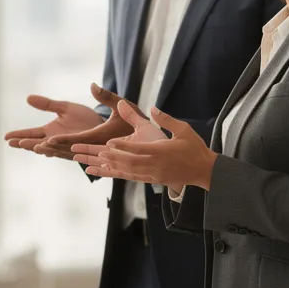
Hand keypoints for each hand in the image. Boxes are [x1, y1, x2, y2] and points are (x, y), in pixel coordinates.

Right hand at [4, 93, 102, 158]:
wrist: (106, 124)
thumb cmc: (84, 118)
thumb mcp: (64, 108)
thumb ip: (47, 104)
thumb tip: (27, 98)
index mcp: (50, 131)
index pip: (31, 134)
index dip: (19, 135)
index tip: (6, 137)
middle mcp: (56, 141)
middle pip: (36, 143)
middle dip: (24, 142)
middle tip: (10, 142)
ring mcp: (66, 146)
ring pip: (49, 148)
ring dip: (37, 146)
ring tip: (26, 144)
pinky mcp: (78, 147)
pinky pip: (65, 148)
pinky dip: (55, 148)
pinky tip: (45, 147)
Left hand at [36, 84, 133, 159]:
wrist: (150, 140)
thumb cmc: (137, 122)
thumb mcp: (123, 106)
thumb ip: (106, 96)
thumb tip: (92, 85)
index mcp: (103, 138)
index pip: (79, 140)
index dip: (63, 140)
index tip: (47, 139)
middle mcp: (98, 150)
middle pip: (72, 151)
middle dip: (53, 149)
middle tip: (34, 146)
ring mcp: (98, 158)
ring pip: (73, 156)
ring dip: (57, 153)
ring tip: (38, 150)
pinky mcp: (99, 160)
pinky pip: (77, 159)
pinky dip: (62, 156)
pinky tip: (54, 154)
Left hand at [71, 103, 216, 189]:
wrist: (204, 171)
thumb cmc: (194, 148)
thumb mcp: (183, 129)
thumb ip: (166, 119)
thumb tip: (152, 107)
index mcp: (160, 151)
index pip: (138, 149)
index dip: (123, 146)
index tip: (109, 142)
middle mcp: (153, 165)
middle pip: (125, 162)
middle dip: (104, 157)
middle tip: (84, 152)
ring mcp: (151, 174)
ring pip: (124, 171)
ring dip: (105, 167)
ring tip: (87, 163)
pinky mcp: (151, 179)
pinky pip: (129, 177)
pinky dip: (114, 174)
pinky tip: (102, 172)